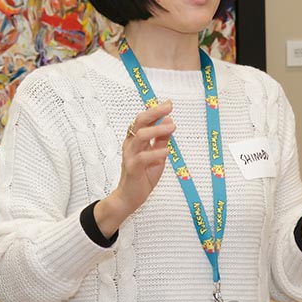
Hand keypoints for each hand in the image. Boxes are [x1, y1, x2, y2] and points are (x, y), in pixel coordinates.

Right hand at [95, 100, 175, 236]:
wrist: (129, 197)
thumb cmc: (143, 175)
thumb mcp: (157, 156)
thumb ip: (161, 140)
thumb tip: (169, 122)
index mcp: (135, 140)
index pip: (143, 120)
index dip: (155, 110)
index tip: (168, 104)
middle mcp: (131, 145)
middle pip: (139, 122)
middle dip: (154, 112)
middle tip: (168, 107)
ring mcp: (130, 156)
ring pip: (140, 136)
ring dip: (157, 130)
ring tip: (172, 127)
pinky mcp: (132, 168)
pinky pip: (143, 157)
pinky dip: (156, 153)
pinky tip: (166, 152)